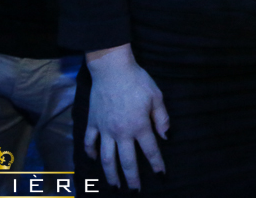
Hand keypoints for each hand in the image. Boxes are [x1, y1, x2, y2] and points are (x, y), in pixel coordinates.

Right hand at [85, 46, 168, 189]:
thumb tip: (166, 136)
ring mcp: (104, 129)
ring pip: (107, 158)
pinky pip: (90, 143)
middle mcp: (121, 132)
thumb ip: (162, 118)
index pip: (150, 150)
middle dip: (132, 178)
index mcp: (139, 126)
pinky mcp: (93, 123)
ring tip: (115, 185)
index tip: (161, 175)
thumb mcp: (156, 97)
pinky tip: (94, 160)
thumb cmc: (137, 81)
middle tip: (135, 191)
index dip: (157, 164)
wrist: (112, 69)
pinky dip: (91, 153)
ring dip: (111, 174)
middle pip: (127, 161)